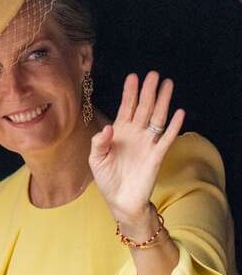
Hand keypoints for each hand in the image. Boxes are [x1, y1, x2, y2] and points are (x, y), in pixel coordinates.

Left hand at [88, 72, 184, 236]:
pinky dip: (173, 126)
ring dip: (162, 102)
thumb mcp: (96, 159)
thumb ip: (99, 142)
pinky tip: (178, 113)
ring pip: (156, 118)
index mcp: (119, 132)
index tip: (133, 77)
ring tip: (167, 85)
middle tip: (153, 74)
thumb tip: (109, 128)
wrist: (120, 200)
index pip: (126, 108)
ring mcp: (147, 143)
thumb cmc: (106, 178)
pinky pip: (166, 138)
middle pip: (143, 108)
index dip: (129, 93)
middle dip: (148, 91)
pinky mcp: (157, 155)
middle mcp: (135, 134)